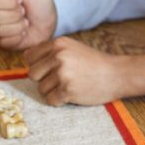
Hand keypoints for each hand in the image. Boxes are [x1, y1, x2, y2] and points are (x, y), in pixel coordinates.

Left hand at [24, 38, 144, 105]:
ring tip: (69, 86)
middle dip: (43, 80)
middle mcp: (59, 56)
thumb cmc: (94, 63)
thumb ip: (51, 51)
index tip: (50, 69)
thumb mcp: (73, 48)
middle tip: (60, 80)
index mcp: (58, 44)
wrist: (117, 74)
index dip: (38, 65)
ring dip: (52, 91)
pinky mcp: (67, 90)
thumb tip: (26, 57)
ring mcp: (63, 73)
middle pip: (32, 74)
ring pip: (41, 88)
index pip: (30, 56)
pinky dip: (58, 101)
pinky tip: (71, 95)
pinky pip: (50, 100)